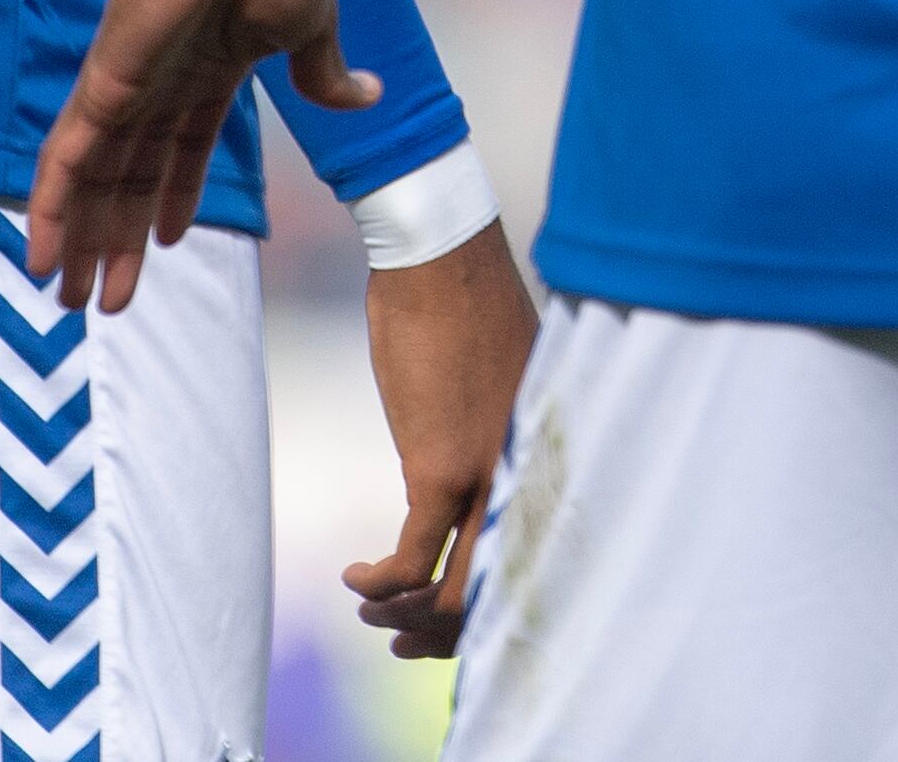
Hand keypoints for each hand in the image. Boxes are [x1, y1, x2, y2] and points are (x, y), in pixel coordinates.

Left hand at [24, 0, 371, 310]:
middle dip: (117, 241)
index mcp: (210, 70)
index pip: (181, 152)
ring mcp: (125, 85)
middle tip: (101, 303)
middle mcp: (158, 84)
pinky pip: (65, 158)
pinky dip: (49, 207)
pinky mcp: (102, 82)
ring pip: (93, 182)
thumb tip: (367, 97)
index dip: (171, 200)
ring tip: (68, 302)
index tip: (165, 245)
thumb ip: (323, 73)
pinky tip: (39, 253)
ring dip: (80, 243)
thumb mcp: (311, 25)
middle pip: (130, 180)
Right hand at [345, 220, 539, 657]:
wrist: (440, 258)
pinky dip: (381, 583)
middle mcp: (527, 473)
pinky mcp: (442, 467)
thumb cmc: (461, 306)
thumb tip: (464, 475)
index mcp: (543, 454)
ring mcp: (489, 474)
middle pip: (498, 588)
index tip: (442, 618)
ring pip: (458, 589)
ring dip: (406, 616)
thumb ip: (492, 434)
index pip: (531, 556)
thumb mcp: (494, 383)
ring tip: (371, 609)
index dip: (488, 602)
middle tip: (399, 638)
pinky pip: (414, 558)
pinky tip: (354, 576)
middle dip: (443, 631)